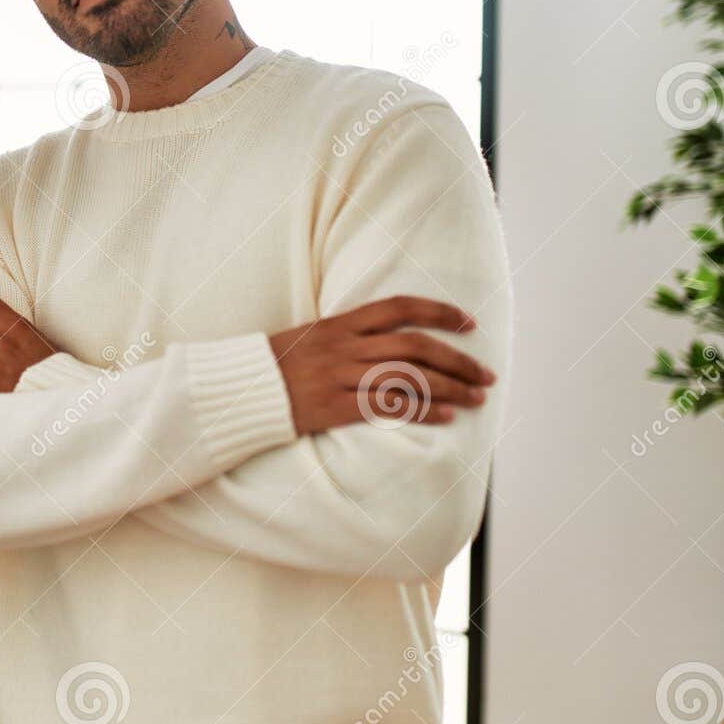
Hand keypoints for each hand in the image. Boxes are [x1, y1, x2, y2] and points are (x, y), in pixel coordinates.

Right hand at [268, 295, 495, 435]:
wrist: (237, 390)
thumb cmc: (277, 365)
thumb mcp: (313, 336)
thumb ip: (351, 335)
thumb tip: (395, 340)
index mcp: (339, 323)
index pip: (399, 307)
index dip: (439, 311)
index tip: (470, 323)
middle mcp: (343, 346)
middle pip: (414, 346)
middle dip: (458, 359)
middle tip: (486, 374)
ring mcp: (337, 376)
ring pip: (408, 377)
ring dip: (450, 387)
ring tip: (476, 397)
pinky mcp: (332, 407)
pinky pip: (386, 406)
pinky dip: (422, 410)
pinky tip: (446, 416)